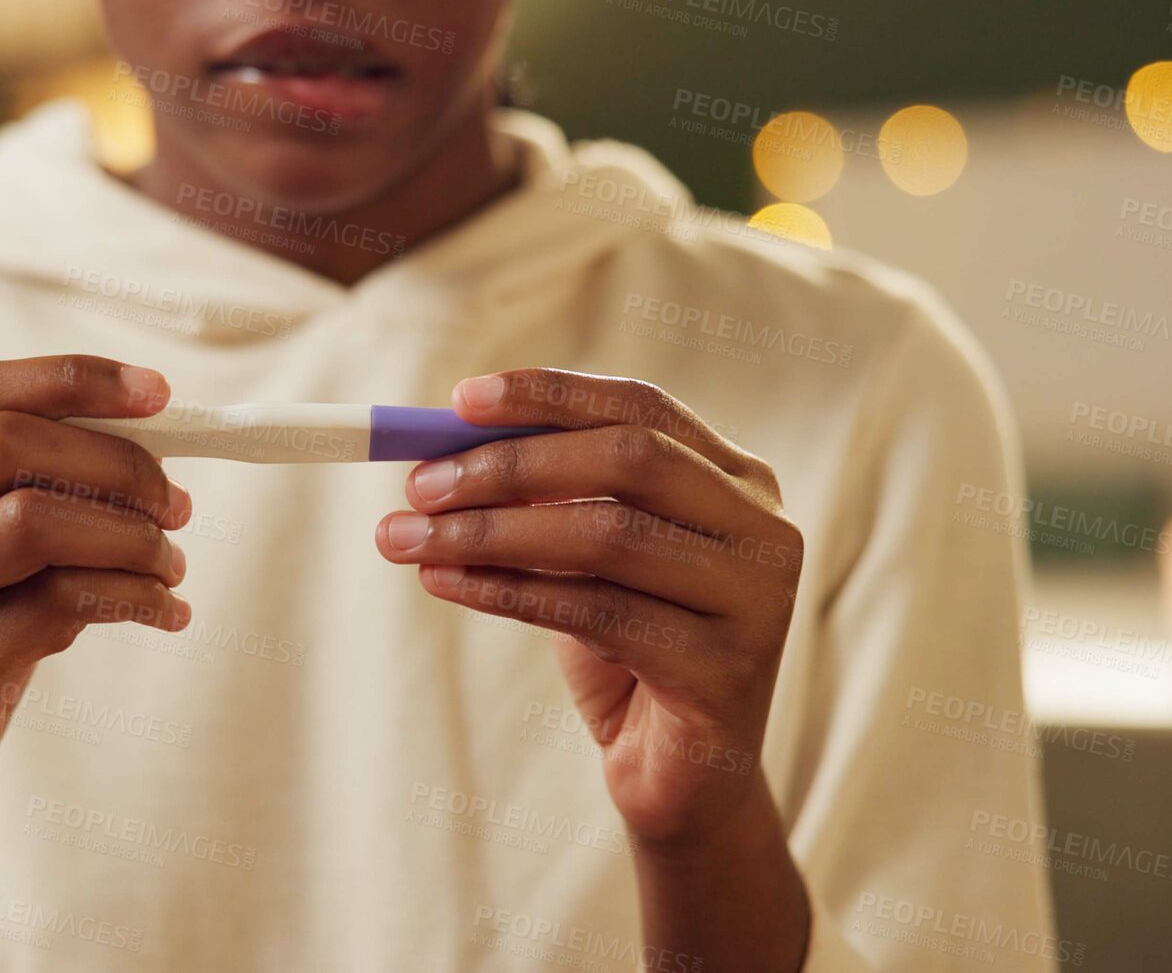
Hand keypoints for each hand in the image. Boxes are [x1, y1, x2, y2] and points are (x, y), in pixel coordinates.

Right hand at [0, 355, 191, 864]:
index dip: (73, 379)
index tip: (159, 394)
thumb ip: (31, 505)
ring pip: (32, 521)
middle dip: (117, 463)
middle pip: (10, 443)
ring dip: (129, 537)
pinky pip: (55, 608)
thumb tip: (150, 463)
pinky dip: (131, 599)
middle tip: (178, 505)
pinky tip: (166, 613)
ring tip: (175, 567)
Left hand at [374, 368, 803, 847]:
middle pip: (630, 460)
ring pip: (607, 537)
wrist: (680, 777)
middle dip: (510, 464)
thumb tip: (440, 449)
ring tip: (407, 539)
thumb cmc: (625, 647)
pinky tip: (444, 583)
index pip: (641, 407)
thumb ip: (544, 498)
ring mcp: (757, 600)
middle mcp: (764, 529)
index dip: (550, 395)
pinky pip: (596, 613)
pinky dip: (506, 591)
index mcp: (737, 480)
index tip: (458, 400)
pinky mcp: (726, 670)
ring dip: (491, 532)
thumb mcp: (582, 557)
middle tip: (418, 485)